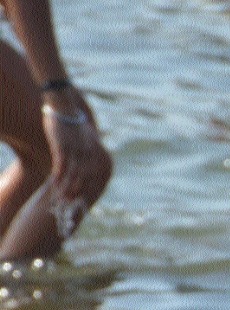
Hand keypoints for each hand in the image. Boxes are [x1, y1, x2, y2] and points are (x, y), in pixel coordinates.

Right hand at [39, 87, 107, 203]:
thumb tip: (87, 161)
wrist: (64, 105)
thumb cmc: (72, 122)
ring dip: (67, 187)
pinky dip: (59, 175)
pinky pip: (62, 164)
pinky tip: (54, 183)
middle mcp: (88, 153)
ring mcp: (76, 150)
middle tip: (69, 204)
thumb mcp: (84, 138)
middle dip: (77, 193)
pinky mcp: (63, 145)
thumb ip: (87, 151)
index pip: (94, 176)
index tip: (82, 201)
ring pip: (74, 174)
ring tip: (60, 198)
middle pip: (85, 179)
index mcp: (95, 152)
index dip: (88, 189)